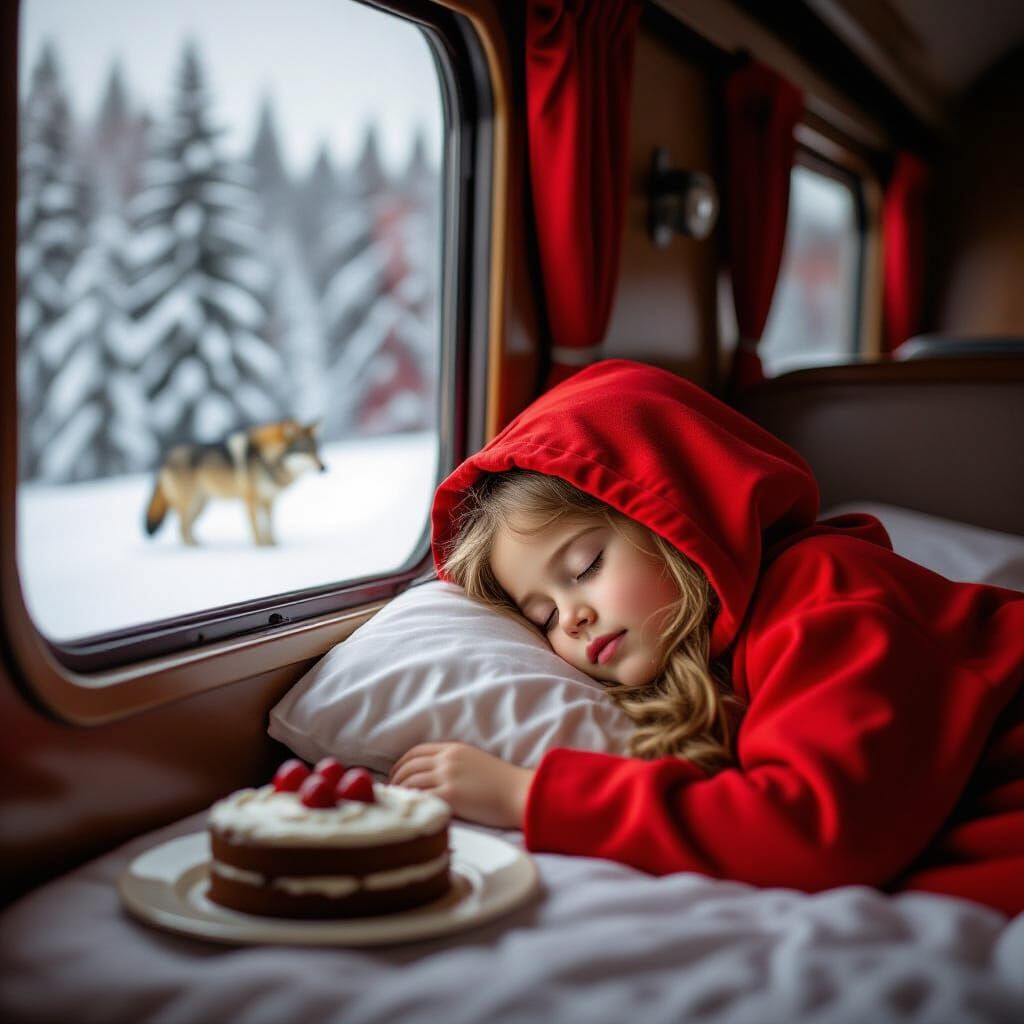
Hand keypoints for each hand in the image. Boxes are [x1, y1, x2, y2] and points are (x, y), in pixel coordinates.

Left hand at [388, 742, 534, 829]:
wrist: (521, 794)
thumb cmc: (503, 784)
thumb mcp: (476, 762)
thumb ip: (454, 764)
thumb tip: (435, 777)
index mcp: (453, 749)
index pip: (416, 751)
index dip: (401, 763)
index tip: (395, 775)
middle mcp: (447, 759)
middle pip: (409, 765)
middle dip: (395, 779)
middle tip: (390, 793)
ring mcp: (448, 776)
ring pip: (410, 781)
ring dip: (398, 793)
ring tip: (395, 805)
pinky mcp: (450, 796)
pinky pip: (420, 798)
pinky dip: (410, 804)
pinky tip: (408, 812)